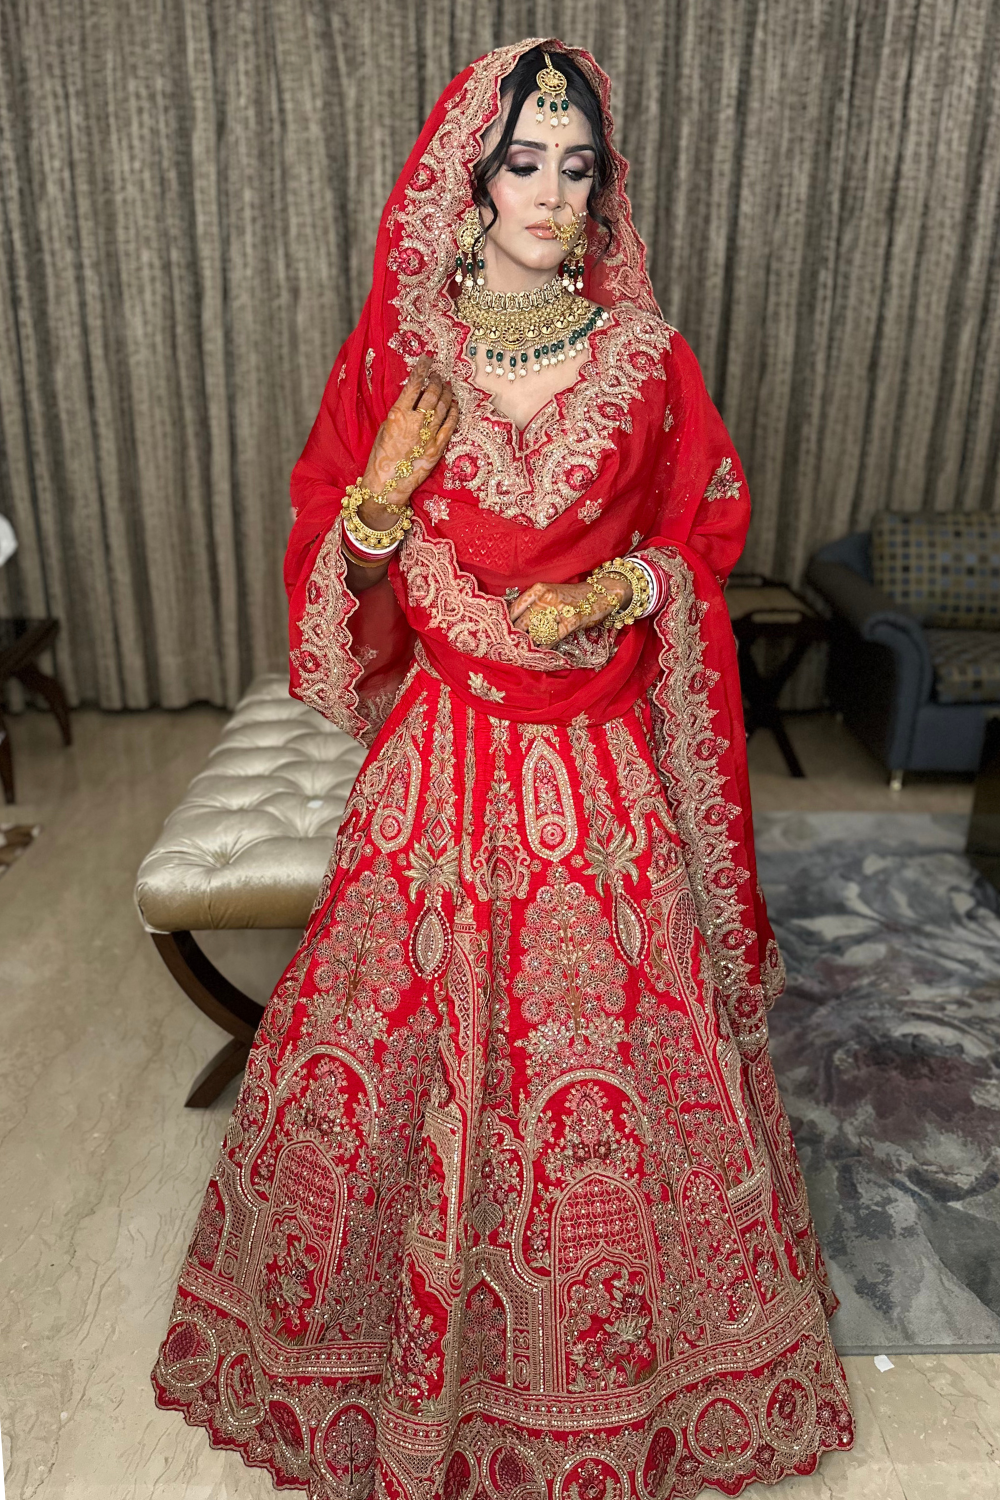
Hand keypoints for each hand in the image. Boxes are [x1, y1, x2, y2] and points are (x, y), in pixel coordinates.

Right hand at [360, 357, 458, 519]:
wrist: (387, 485)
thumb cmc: (381, 457)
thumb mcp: (384, 429)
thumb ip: (400, 413)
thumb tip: (413, 398)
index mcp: (398, 415)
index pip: (414, 384)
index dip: (422, 369)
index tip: (427, 360)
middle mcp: (415, 422)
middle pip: (431, 393)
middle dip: (437, 380)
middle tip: (438, 375)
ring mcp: (429, 435)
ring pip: (443, 406)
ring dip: (446, 393)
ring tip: (447, 386)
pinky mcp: (438, 448)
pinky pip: (450, 425)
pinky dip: (453, 412)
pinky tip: (454, 404)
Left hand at [508, 576, 630, 641]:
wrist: (602, 592)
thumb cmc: (573, 596)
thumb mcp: (550, 593)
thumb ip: (533, 604)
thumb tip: (511, 622)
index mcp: (538, 589)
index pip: (514, 608)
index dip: (505, 624)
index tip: (498, 635)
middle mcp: (546, 598)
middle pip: (522, 623)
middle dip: (515, 638)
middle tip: (507, 650)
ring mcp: (559, 608)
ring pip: (537, 632)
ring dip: (529, 645)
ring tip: (521, 654)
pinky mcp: (572, 620)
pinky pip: (553, 638)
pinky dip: (545, 647)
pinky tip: (540, 653)